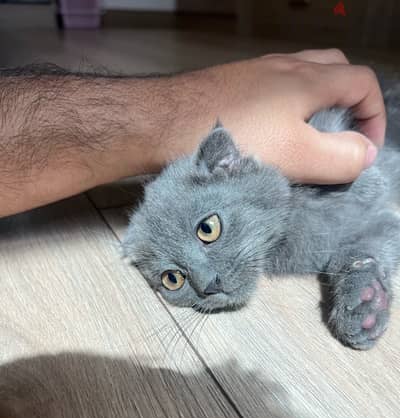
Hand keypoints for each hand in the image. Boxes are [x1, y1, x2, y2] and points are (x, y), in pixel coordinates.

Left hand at [164, 49, 384, 183]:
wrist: (165, 123)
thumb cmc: (234, 138)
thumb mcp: (296, 156)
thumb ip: (340, 157)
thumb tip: (364, 154)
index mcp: (309, 80)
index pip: (363, 82)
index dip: (375, 115)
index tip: (365, 149)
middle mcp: (284, 67)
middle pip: (335, 71)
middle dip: (349, 103)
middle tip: (340, 137)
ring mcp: (255, 73)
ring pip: (301, 78)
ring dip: (315, 105)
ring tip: (305, 140)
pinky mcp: (231, 86)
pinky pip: (271, 90)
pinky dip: (284, 108)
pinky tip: (268, 135)